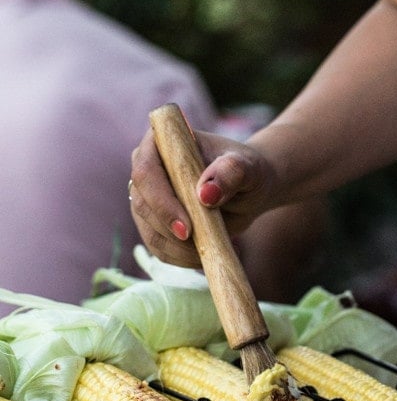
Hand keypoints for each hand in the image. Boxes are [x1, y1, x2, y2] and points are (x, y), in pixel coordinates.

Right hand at [129, 128, 273, 266]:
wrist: (249, 188)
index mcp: (162, 142)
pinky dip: (181, 258)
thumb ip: (231, 172)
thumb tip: (205, 193)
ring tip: (212, 247)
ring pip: (149, 230)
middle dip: (170, 230)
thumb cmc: (247, 170)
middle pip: (142, 204)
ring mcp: (147, 198)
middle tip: (203, 244)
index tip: (187, 228)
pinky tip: (206, 254)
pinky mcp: (154, 223)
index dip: (161, 202)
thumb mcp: (248, 168)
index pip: (146, 172)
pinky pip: (159, 247)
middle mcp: (147, 168)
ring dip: (178, 249)